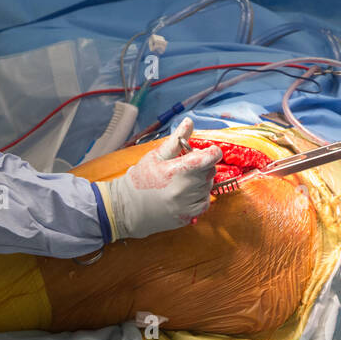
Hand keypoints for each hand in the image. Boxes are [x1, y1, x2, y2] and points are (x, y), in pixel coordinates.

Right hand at [102, 118, 220, 240]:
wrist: (127, 208)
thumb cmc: (140, 180)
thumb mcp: (156, 156)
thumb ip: (176, 140)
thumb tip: (189, 122)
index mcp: (178, 171)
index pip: (210, 158)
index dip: (213, 152)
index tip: (208, 151)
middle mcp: (186, 189)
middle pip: (210, 171)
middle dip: (203, 165)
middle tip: (187, 165)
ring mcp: (188, 205)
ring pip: (208, 186)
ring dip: (201, 181)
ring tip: (182, 181)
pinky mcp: (188, 217)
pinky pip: (205, 201)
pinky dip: (200, 196)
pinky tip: (185, 193)